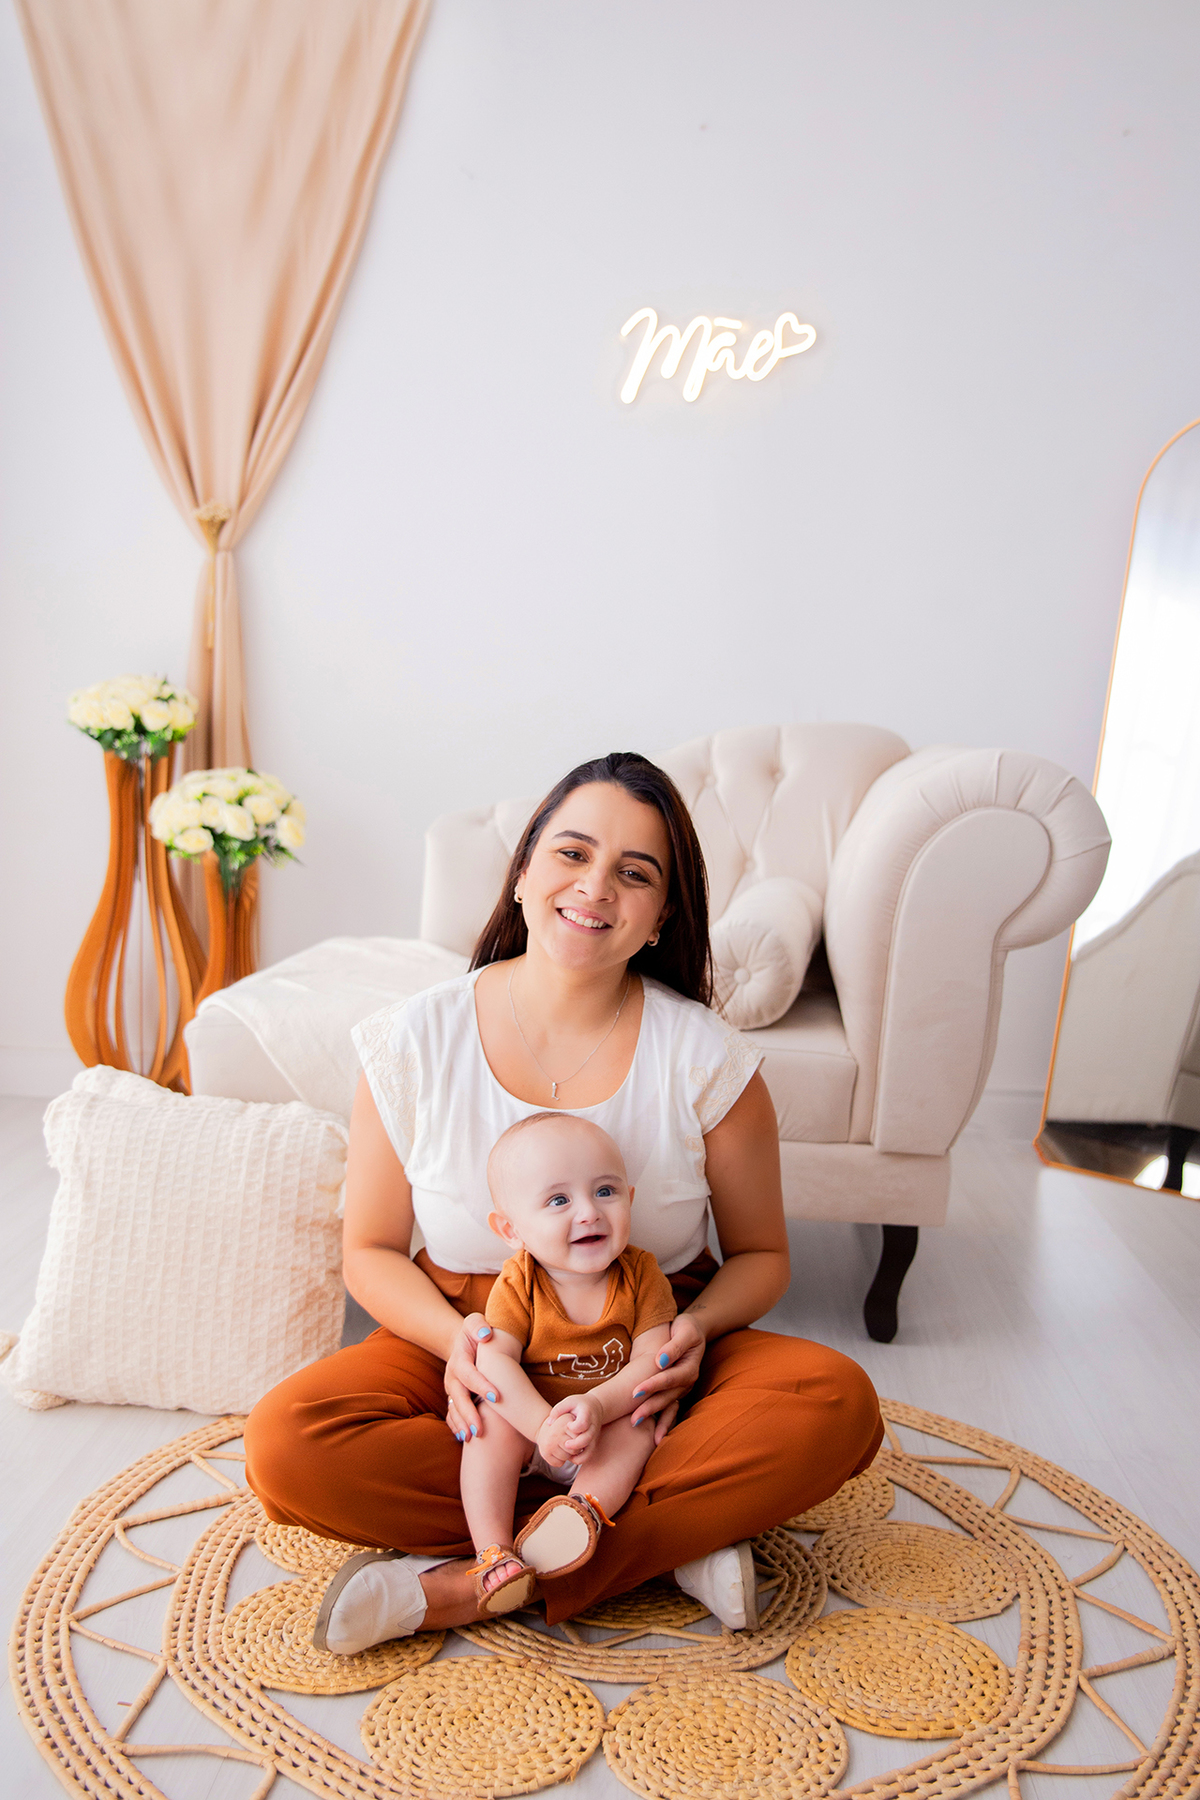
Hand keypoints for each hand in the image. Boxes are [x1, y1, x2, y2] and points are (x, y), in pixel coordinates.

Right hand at [443, 1312, 496, 1441]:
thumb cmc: (475, 1333)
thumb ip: (478, 1326)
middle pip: (458, 1397)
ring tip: (472, 1438)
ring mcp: (451, 1390)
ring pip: (453, 1409)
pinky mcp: (453, 1398)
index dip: (481, 1386)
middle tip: (480, 1429)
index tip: (496, 1397)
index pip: (469, 1374)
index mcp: (459, 1360)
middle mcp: (452, 1377)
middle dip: (469, 1413)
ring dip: (462, 1423)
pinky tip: (463, 1438)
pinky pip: (451, 1415)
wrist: (462, 1344)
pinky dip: (456, 1426)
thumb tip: (486, 1335)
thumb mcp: (474, 1322)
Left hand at [539, 1394, 600, 1465]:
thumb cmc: (579, 1404)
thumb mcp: (569, 1401)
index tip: (567, 1426)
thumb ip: (558, 1410)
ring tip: (567, 1455)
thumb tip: (549, 1423)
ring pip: (589, 1450)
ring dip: (578, 1455)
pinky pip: (589, 1455)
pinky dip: (580, 1459)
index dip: (574, 1427)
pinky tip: (570, 1457)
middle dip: (575, 1444)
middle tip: (565, 1444)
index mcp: (586, 1414)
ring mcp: (594, 1436)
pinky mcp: (593, 1443)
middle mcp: (592, 1426)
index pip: (583, 1423)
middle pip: (587, 1438)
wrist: (596, 1407)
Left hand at [630, 1313, 705, 1443]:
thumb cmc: (687, 1328)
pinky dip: (661, 1421)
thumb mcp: (684, 1331)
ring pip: (667, 1405)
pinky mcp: (676, 1391)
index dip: (653, 1385)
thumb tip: (660, 1360)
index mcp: (689, 1368)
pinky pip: (669, 1409)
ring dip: (653, 1416)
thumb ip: (674, 1346)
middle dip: (650, 1407)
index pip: (670, 1379)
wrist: (694, 1331)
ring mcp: (682, 1389)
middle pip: (667, 1397)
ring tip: (635, 1424)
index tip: (635, 1392)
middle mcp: (687, 1382)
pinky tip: (651, 1434)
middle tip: (632, 1418)